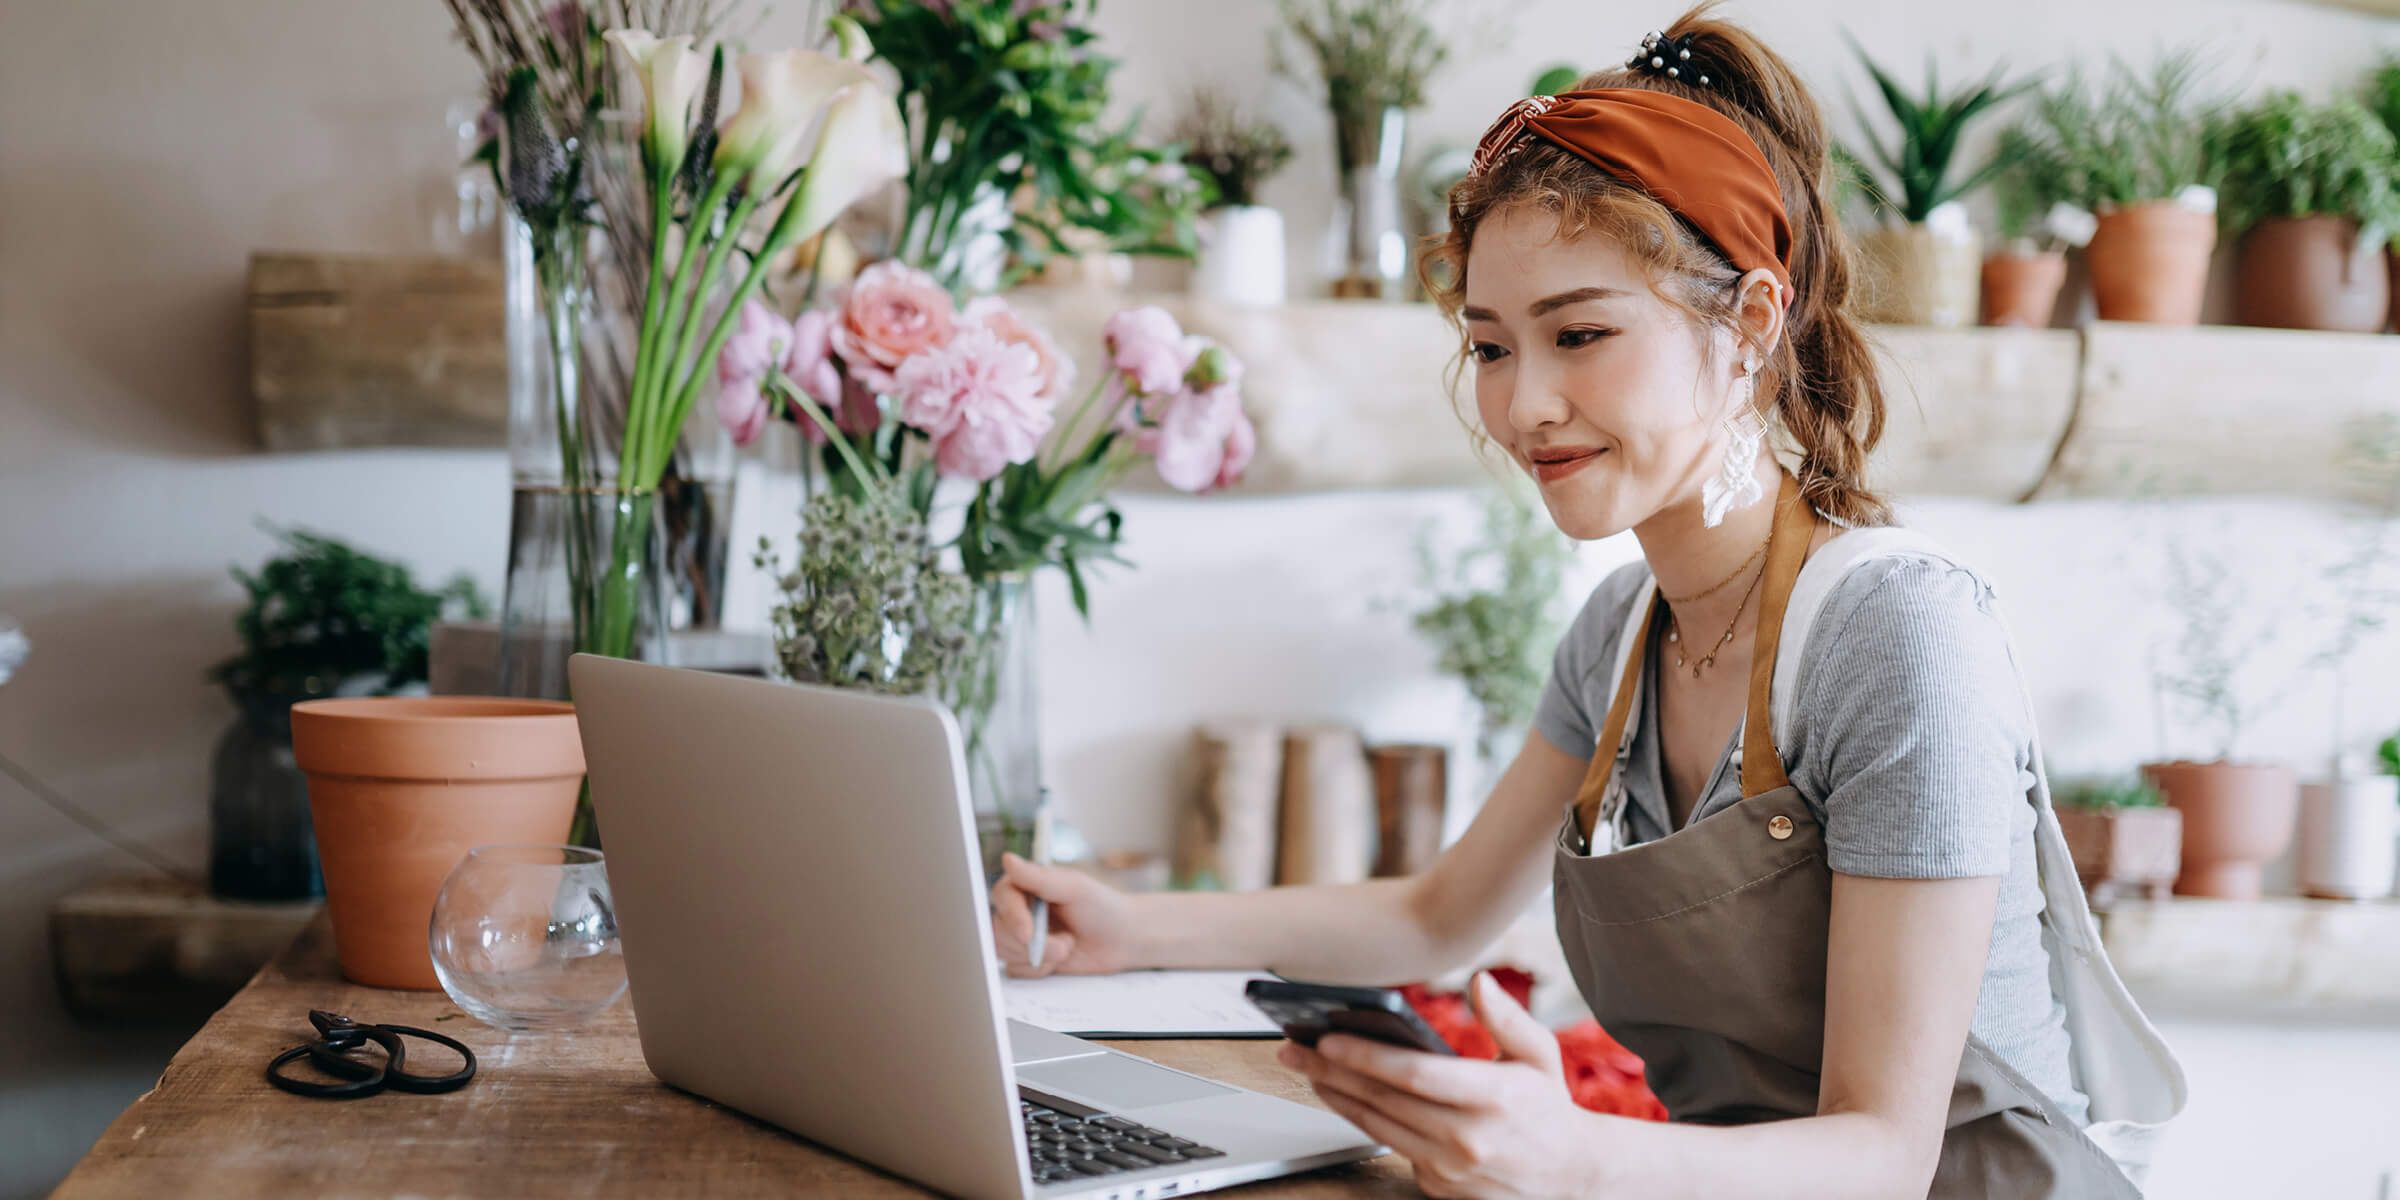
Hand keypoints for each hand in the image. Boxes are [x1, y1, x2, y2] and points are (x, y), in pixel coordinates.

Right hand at [990, 852, 1137, 977]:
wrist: (1121, 941)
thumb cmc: (1102, 908)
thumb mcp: (1074, 888)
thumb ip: (1038, 877)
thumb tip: (1007, 859)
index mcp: (1027, 884)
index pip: (1003, 897)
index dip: (1013, 917)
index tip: (1028, 934)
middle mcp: (1019, 908)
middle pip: (999, 929)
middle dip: (1033, 944)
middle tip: (1065, 944)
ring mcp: (1021, 934)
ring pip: (1005, 952)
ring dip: (1039, 957)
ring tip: (1067, 946)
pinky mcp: (1026, 958)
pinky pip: (1016, 970)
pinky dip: (1039, 970)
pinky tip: (1059, 961)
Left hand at [1277, 972, 1615, 1198]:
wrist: (1570, 1180)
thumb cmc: (1548, 1110)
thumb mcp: (1539, 1056)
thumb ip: (1508, 1018)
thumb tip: (1480, 981)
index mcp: (1493, 1099)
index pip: (1415, 1075)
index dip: (1366, 1056)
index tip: (1328, 1036)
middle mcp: (1468, 1138)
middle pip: (1383, 1101)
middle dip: (1330, 1070)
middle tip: (1294, 1047)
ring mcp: (1450, 1169)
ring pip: (1376, 1126)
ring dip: (1336, 1096)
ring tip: (1307, 1068)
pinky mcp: (1438, 1187)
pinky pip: (1390, 1147)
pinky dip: (1363, 1120)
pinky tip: (1342, 1097)